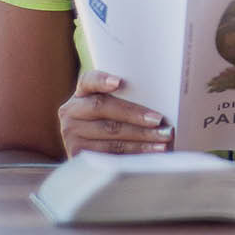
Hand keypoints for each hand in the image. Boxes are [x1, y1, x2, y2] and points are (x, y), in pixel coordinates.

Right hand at [58, 70, 173, 156]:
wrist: (87, 148)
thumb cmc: (111, 119)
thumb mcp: (112, 104)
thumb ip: (127, 96)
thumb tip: (160, 95)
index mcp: (82, 92)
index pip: (89, 80)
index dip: (102, 80)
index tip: (118, 82)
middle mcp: (71, 112)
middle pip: (104, 108)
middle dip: (135, 115)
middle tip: (158, 120)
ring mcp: (71, 134)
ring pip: (110, 134)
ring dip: (141, 138)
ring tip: (163, 139)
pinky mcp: (77, 154)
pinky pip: (110, 154)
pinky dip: (134, 153)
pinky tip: (150, 153)